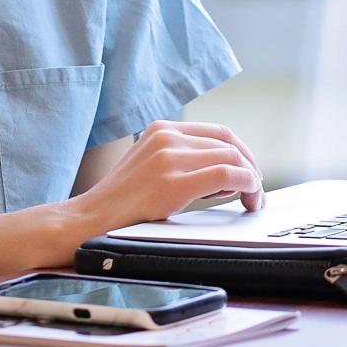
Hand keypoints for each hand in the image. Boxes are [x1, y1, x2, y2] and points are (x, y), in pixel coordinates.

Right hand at [75, 120, 264, 233]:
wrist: (91, 218)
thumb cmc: (122, 201)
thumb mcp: (150, 164)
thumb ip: (180, 158)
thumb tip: (226, 170)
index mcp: (160, 128)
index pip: (217, 132)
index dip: (242, 153)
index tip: (249, 174)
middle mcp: (165, 136)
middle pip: (228, 143)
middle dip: (250, 166)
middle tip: (255, 191)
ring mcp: (169, 157)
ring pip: (232, 157)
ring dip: (252, 180)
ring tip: (250, 201)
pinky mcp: (173, 182)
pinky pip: (227, 174)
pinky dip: (247, 185)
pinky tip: (249, 199)